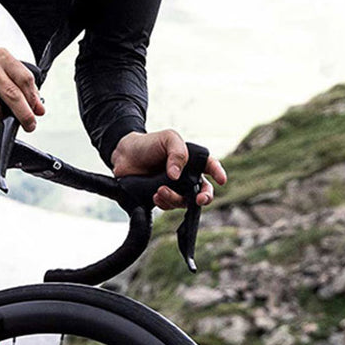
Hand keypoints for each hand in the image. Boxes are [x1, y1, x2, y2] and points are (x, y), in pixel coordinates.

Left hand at [111, 129, 226, 210]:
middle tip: (199, 199)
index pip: (210, 166)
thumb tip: (176, 176)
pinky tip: (155, 196)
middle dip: (205, 197)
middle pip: (203, 190)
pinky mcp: (162, 197)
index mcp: (192, 160)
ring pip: (184, 201)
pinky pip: (168, 206)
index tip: (221, 180)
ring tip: (160, 190)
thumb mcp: (167, 139)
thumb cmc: (148, 144)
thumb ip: (177, 152)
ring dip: (175, 198)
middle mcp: (186, 176)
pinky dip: (164, 203)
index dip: (218, 173)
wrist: (124, 155)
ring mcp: (174, 188)